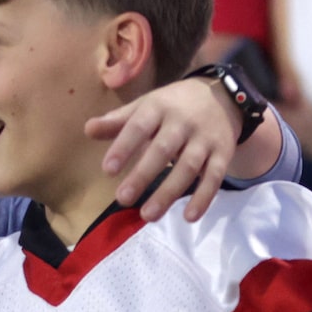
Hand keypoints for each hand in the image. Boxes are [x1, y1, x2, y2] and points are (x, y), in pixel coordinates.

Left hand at [88, 72, 246, 222]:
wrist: (223, 95)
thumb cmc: (172, 106)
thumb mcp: (145, 106)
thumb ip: (117, 121)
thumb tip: (88, 130)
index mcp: (158, 107)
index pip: (138, 127)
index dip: (123, 148)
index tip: (107, 171)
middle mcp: (183, 122)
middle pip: (163, 150)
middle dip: (143, 175)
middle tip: (122, 199)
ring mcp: (205, 139)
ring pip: (188, 167)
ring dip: (169, 192)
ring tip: (148, 215)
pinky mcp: (224, 153)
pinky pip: (215, 177)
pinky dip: (204, 197)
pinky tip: (189, 216)